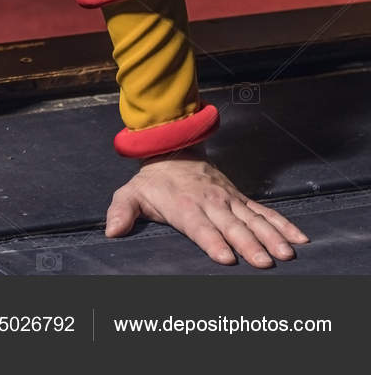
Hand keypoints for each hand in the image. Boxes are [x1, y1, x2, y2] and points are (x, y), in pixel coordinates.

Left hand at [104, 148, 308, 266]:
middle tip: (265, 262)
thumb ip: (121, 211)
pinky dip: (283, 225)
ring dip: (271, 236)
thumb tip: (111, 231)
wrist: (172, 149)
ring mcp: (229, 200)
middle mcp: (210, 203)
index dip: (212, 241)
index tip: (226, 256)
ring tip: (287, 254)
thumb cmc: (153, 181)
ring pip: (253, 220)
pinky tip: (300, 239)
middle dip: (248, 244)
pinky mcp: (241, 199)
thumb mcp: (130, 193)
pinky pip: (265, 212)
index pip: (199, 226)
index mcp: (184, 205)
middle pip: (231, 226)